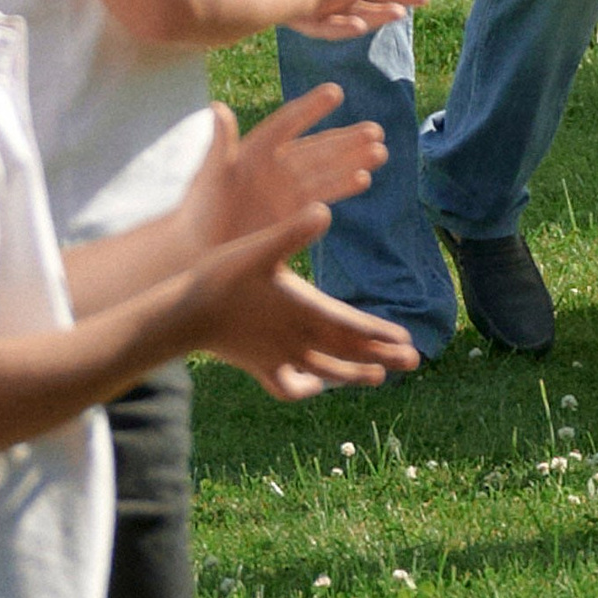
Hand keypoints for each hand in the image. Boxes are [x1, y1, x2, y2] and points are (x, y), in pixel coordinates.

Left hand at [178, 84, 385, 250]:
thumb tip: (217, 108)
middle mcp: (275, 167)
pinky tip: (363, 179)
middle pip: (315, 149)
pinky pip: (323, 195)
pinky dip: (343, 187)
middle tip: (375, 131)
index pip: (286, 124)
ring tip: (379, 153)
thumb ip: (217, 147)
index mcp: (253, 151)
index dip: (309, 109)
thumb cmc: (197, 213)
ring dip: (352, 162)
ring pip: (326, 171)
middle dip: (345, 140)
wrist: (199, 252)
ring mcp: (287, 191)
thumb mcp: (207, 179)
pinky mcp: (293, 214)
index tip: (335, 92)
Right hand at [179, 215, 420, 400]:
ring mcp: (278, 357)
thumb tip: (324, 209)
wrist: (183, 315)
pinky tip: (315, 385)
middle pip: (347, 352)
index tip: (407, 340)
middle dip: (382, 356)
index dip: (380, 333)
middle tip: (414, 361)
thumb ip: (292, 230)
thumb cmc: (220, 277)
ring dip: (355, 375)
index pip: (351, 326)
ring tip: (379, 378)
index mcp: (302, 310)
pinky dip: (305, 389)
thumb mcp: (258, 247)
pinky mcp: (259, 367)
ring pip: (326, 372)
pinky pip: (288, 387)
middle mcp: (296, 339)